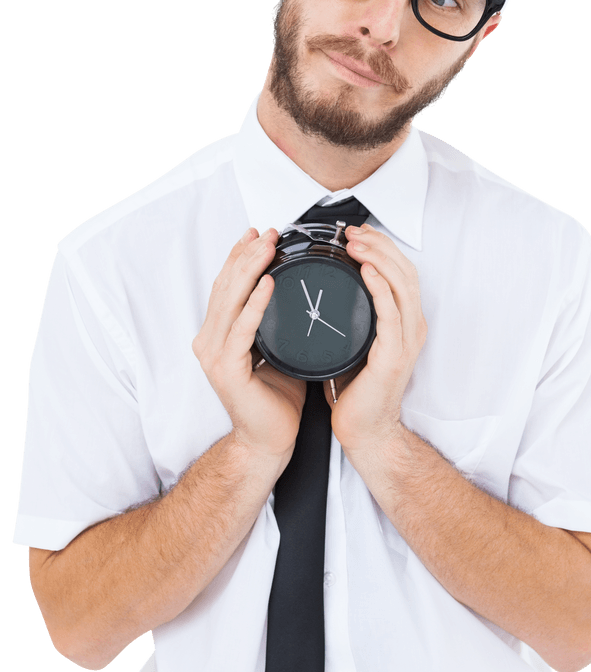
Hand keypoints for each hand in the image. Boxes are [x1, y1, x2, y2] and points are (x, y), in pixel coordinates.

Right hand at [192, 227, 305, 462]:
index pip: (226, 286)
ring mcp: (213, 355)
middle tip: (267, 231)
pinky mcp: (226, 369)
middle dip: (246, 255)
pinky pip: (242, 329)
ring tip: (268, 246)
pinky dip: (254, 304)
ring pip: (230, 301)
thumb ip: (277, 324)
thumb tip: (299, 295)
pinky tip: (268, 283)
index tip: (258, 233)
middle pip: (225, 286)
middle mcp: (209, 341)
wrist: (270, 440)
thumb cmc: (276, 399)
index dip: (240, 257)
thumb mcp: (277, 350)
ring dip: (250, 269)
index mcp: (218, 335)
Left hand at [326, 224, 426, 454]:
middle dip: (380, 245)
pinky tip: (367, 271)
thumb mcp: (356, 345)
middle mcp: (411, 328)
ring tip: (356, 243)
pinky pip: (391, 314)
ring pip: (401, 286)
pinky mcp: (394, 356)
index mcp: (404, 324)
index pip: (400, 273)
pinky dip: (380, 288)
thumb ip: (353, 318)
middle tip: (353, 231)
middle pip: (404, 272)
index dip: (382, 247)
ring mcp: (406, 342)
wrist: (365, 432)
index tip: (357, 233)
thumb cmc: (358, 393)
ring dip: (379, 258)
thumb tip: (327, 292)